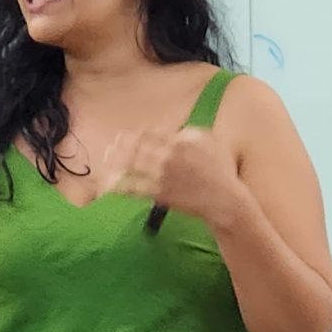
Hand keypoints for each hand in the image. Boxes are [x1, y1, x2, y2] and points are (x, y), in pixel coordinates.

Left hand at [105, 127, 250, 230]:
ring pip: (131, 165)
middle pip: (136, 146)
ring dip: (115, 162)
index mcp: (179, 140)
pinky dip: (120, 185)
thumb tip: (176, 131)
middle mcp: (169, 155)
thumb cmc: (221, 170)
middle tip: (111, 146)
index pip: (150, 132)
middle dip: (120, 146)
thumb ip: (191, 133)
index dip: (136, 133)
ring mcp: (163, 175)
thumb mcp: (211, 142)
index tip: (128, 135)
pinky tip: (110, 184)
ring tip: (106, 161)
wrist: (225, 200)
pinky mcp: (160, 193)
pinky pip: (134, 188)